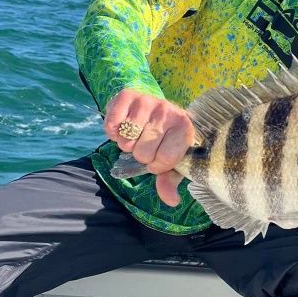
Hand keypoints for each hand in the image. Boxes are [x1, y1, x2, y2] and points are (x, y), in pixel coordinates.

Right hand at [104, 89, 195, 206]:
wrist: (156, 109)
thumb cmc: (166, 140)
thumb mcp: (172, 161)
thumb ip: (170, 180)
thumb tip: (172, 201)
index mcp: (185, 127)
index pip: (165, 159)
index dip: (158, 165)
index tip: (160, 158)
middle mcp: (168, 110)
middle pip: (143, 153)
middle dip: (142, 155)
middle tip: (147, 145)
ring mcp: (147, 101)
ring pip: (126, 141)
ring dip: (127, 144)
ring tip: (137, 136)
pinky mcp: (127, 95)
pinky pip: (112, 126)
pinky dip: (113, 133)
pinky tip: (124, 128)